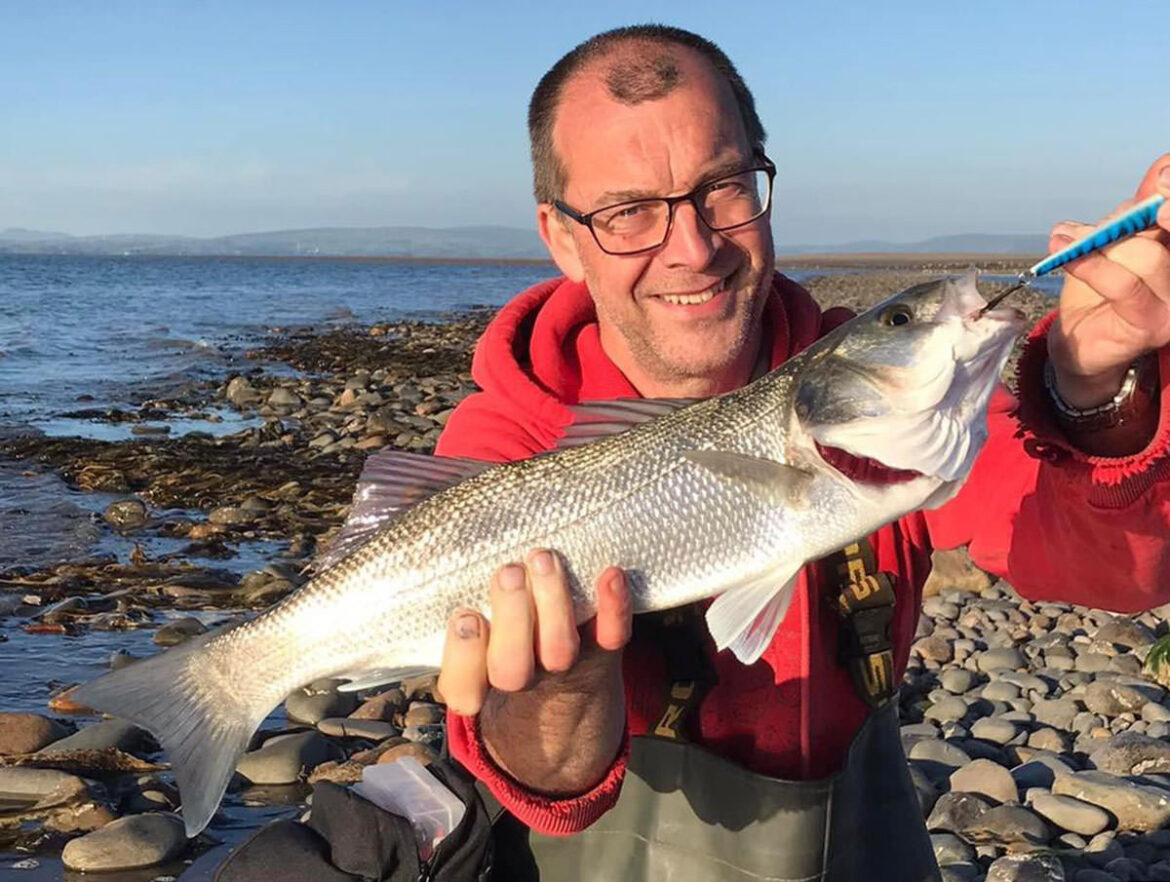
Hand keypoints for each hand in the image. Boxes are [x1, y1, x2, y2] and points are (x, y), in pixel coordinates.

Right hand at [437, 550, 632, 793]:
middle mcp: (520, 679)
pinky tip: (610, 574)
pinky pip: (612, 636)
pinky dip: (614, 607)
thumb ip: (453, 609)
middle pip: (511, 668)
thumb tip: (420, 549)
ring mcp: (563, 668)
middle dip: (511, 617)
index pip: (462, 687)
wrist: (566, 689)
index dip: (463, 655)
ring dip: (552, 602)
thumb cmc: (501, 640)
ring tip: (544, 558)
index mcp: (478, 681)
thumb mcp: (471, 639)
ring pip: (559, 650)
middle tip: (509, 572)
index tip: (466, 615)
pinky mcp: (602, 651)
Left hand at [1047, 154, 1169, 407]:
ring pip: (1147, 257)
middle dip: (1133, 217)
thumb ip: (1133, 213)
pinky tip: (1065, 256)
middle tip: (1102, 217)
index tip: (1161, 175)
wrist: (1080, 346)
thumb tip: (1163, 167)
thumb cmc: (1099, 291)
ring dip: (1100, 243)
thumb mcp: (1114, 242)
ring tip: (1065, 239)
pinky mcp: (1152, 325)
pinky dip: (1091, 266)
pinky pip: (1123, 286)